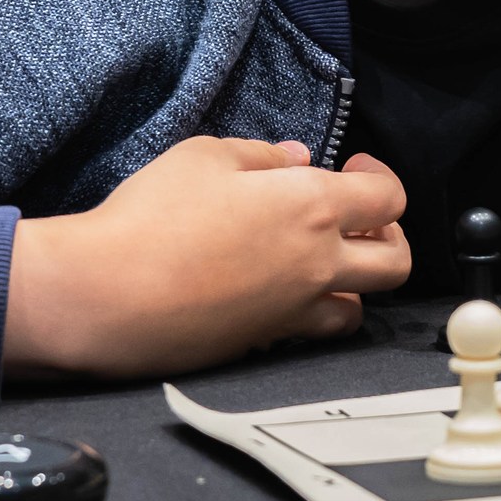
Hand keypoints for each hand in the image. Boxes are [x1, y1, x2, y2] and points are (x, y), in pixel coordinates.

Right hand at [2, 137, 410, 380]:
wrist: (105, 294)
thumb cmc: (151, 218)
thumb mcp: (202, 156)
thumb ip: (260, 155)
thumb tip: (297, 158)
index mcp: (311, 207)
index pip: (389, 198)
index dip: (380, 179)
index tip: (354, 168)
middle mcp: (316, 265)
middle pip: (396, 262)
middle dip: (388, 238)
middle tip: (357, 222)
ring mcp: (292, 312)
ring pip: (357, 309)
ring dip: (351, 285)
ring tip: (320, 263)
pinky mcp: (262, 345)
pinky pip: (307, 334)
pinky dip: (306, 315)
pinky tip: (275, 293)